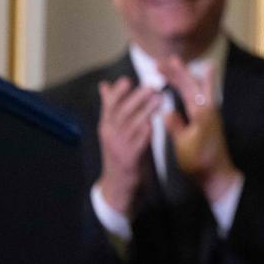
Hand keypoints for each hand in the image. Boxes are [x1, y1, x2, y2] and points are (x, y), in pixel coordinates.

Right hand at [97, 77, 161, 213]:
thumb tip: (104, 85)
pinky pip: (139, 142)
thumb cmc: (118, 149)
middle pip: (121, 113)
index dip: (117, 93)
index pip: (109, 106)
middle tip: (150, 86)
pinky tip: (156, 122)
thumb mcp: (111, 128)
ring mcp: (119, 146)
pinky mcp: (130, 158)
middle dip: (136, 98)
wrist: (117, 183)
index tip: (127, 79)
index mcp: (106, 125)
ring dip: (146, 111)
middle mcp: (110, 135)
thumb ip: (110, 106)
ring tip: (159, 99)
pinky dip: (147, 131)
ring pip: (132, 125)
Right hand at [160, 56, 241, 202]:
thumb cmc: (199, 161)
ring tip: (176, 66)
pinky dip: (192, 86)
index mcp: (201, 112)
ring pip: (199, 87)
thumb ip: (176, 125)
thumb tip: (166, 110)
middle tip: (165, 60)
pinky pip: (200, 95)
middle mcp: (208, 108)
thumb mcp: (183, 144)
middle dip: (180, 70)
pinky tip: (190, 84)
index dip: (173, 74)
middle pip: (194, 83)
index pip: (186, 86)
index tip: (160, 64)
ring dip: (187, 76)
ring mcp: (210, 113)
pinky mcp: (209, 119)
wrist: (217, 174)